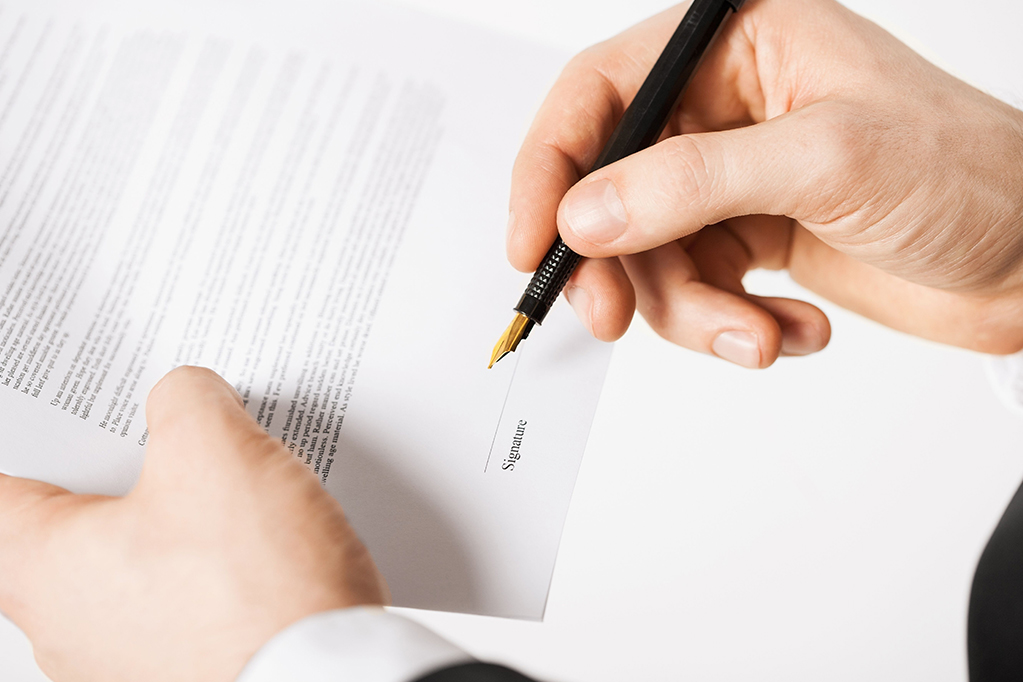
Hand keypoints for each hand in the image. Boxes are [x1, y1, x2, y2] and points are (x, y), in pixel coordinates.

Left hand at [0, 367, 386, 681]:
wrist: (334, 678)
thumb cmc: (258, 589)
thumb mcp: (217, 450)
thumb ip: (185, 400)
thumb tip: (186, 397)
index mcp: (42, 569)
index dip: (32, 435)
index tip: (64, 414)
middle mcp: (68, 628)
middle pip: (69, 522)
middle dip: (119, 468)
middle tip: (164, 430)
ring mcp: (126, 662)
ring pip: (130, 562)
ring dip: (172, 518)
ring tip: (229, 482)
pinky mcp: (186, 672)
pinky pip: (180, 600)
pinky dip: (208, 565)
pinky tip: (258, 541)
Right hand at [508, 0, 1022, 367]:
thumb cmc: (970, 175)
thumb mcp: (826, 161)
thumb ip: (693, 183)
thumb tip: (586, 213)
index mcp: (736, 47)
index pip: (601, 93)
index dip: (551, 167)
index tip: (534, 242)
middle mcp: (723, 108)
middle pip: (611, 187)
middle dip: (619, 264)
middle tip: (617, 315)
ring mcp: (732, 179)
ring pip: (649, 256)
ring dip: (694, 312)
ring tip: (757, 334)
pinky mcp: (747, 237)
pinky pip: (693, 291)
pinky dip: (732, 324)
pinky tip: (790, 327)